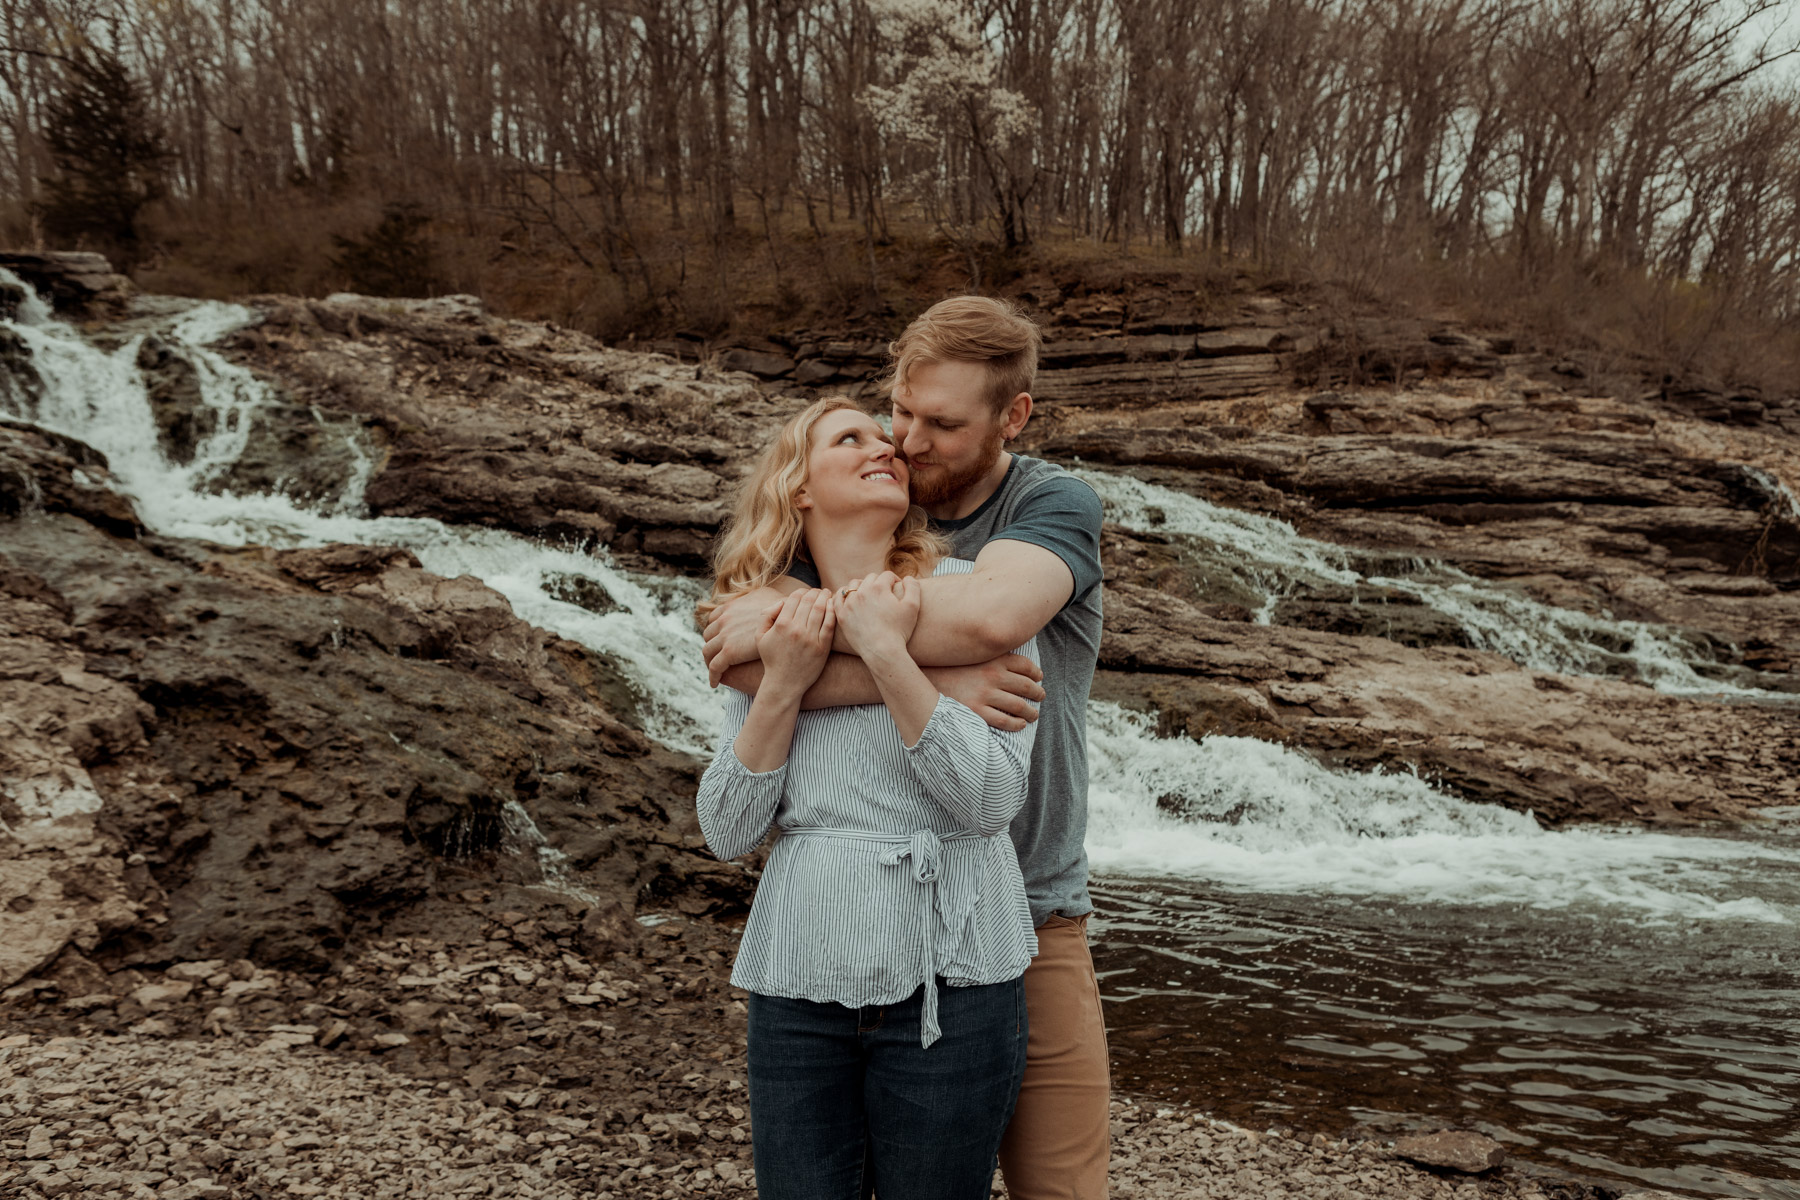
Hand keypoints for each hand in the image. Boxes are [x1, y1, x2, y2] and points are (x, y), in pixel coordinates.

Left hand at [704, 591, 784, 686]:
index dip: (715, 630)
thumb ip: (758, 598)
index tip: (719, 639)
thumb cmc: (784, 610)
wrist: (790, 624)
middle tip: (716, 655)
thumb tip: (761, 600)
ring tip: (715, 671)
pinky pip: (715, 667)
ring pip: (708, 652)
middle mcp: (724, 621)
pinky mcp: (730, 652)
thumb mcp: (767, 594)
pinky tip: (715, 683)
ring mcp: (725, 636)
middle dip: (711, 645)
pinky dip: (713, 675)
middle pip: (708, 635)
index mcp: (730, 608)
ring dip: (709, 661)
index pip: (713, 619)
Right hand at [755, 589, 835, 696]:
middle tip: (819, 591)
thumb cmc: (772, 659)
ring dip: (825, 598)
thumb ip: (767, 615)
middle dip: (814, 592)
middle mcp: (796, 630)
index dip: (801, 591)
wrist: (784, 683)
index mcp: (781, 624)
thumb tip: (782, 601)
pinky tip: (832, 606)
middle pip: (809, 601)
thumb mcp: (760, 637)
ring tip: (827, 593)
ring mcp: (811, 639)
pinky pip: (829, 624)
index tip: (805, 592)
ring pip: (821, 610)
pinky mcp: (822, 648)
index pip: (794, 598)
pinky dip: (832, 612)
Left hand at [832, 571, 919, 660]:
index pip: (887, 575)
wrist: (882, 652)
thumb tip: (907, 577)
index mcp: (879, 588)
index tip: (897, 587)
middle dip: (879, 583)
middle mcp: (862, 592)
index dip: (895, 580)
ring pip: (852, 585)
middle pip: (870, 578)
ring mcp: (849, 603)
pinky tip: (849, 599)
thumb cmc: (899, 630)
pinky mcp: (841, 615)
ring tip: (867, 594)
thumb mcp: (913, 607)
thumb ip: (913, 587)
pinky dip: (843, 596)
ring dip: (860, 586)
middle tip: (884, 593)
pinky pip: (838, 598)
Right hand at [926, 654, 1044, 731]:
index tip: (1039, 678)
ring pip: (1019, 706)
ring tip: (1033, 715)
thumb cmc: (949, 666)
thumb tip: (1011, 661)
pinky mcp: (976, 711)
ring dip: (1031, 712)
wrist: (923, 677)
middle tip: (1041, 697)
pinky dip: (1017, 724)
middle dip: (1038, 693)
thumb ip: (991, 655)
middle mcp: (992, 675)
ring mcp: (984, 694)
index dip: (1036, 673)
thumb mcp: (971, 653)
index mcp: (993, 659)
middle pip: (1026, 686)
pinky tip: (1020, 725)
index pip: (1025, 666)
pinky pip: (1004, 721)